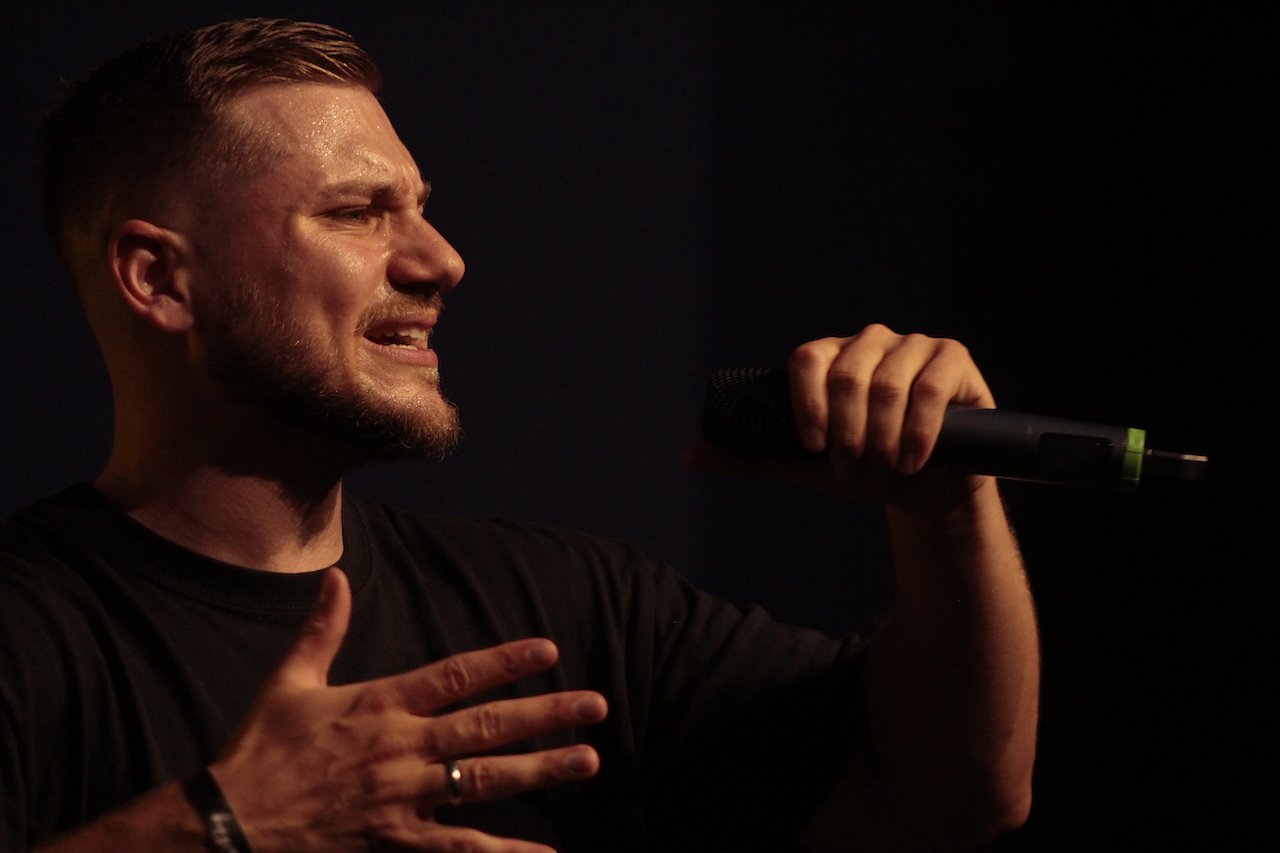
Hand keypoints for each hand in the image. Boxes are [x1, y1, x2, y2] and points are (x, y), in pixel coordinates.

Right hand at [209, 568, 606, 851]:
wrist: (227, 828)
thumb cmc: (260, 753)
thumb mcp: (289, 683)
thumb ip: (322, 630)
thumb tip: (336, 576)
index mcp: (379, 704)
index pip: (455, 675)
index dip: (504, 662)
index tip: (550, 651)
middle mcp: (400, 747)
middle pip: (486, 726)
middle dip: (545, 715)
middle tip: (595, 706)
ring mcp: (403, 797)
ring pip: (485, 781)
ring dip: (540, 770)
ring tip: (587, 760)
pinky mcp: (396, 842)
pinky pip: (460, 847)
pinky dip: (503, 852)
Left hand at [687, 324, 994, 506]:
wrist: (923, 489)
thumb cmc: (861, 468)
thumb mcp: (803, 465)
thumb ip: (753, 455)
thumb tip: (689, 456)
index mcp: (830, 357)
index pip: (806, 359)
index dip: (806, 405)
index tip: (813, 449)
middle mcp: (869, 342)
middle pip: (847, 376)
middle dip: (848, 435)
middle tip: (852, 471)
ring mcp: (913, 346)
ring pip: (887, 386)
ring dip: (881, 441)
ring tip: (883, 472)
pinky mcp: (953, 360)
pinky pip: (929, 389)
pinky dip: (917, 433)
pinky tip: (911, 460)